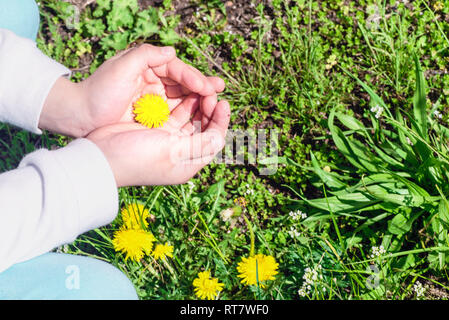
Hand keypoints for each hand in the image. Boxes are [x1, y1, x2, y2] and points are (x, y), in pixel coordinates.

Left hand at [39, 44, 224, 136]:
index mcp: (147, 67)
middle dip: (202, 87)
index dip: (191, 77)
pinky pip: (174, 114)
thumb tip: (172, 52)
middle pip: (183, 83)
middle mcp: (153, 82)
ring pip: (182, 98)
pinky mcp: (152, 117)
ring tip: (216, 103)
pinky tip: (200, 117)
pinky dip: (188, 115)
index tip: (205, 86)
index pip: (175, 69)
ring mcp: (154, 100)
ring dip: (199, 101)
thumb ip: (146, 56)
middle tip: (219, 90)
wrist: (80, 117)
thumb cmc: (98, 91)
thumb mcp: (120, 67)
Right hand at [87, 94, 230, 186]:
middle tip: (210, 91)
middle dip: (209, 109)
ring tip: (199, 88)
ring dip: (196, 104)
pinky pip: (174, 114)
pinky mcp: (155, 129)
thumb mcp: (173, 151)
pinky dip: (181, 104)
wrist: (102, 156)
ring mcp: (167, 140)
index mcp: (188, 163)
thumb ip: (200, 143)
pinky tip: (184, 91)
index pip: (213, 140)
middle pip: (203, 128)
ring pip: (189, 119)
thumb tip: (222, 138)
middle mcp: (180, 152)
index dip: (221, 121)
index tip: (223, 102)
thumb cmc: (138, 157)